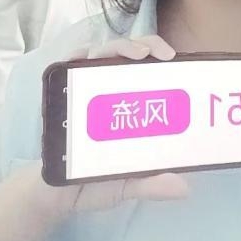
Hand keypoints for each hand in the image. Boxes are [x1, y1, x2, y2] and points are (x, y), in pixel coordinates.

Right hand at [31, 35, 189, 222]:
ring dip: (120, 47)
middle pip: (130, 53)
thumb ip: (151, 183)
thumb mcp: (128, 184)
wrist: (56, 196)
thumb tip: (184, 189)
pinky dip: (78, 56)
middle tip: (162, 55)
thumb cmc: (96, 182)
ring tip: (137, 55)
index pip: (149, 67)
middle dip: (147, 45)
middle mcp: (110, 89)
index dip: (163, 55)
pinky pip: (70, 65)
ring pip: (103, 53)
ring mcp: (87, 87)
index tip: (176, 59)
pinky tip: (87, 57)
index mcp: (131, 103)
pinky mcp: (63, 91)